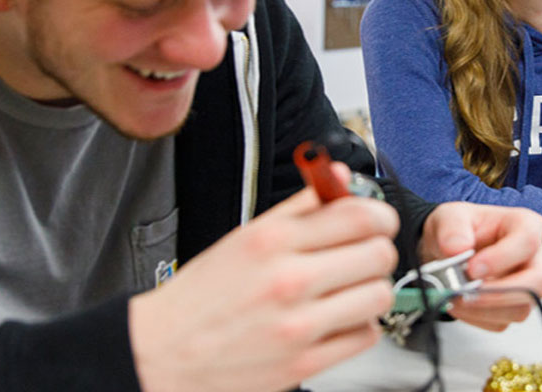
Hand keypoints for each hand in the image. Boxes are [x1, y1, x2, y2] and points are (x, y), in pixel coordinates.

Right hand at [129, 162, 398, 391]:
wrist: (162, 353)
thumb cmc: (201, 298)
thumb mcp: (245, 237)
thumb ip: (300, 206)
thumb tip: (341, 176)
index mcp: (272, 241)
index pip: (359, 215)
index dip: (380, 214)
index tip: (377, 219)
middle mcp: (288, 280)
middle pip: (378, 254)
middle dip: (377, 250)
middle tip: (363, 254)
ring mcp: (298, 325)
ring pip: (379, 295)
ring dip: (371, 289)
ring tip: (350, 289)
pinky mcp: (304, 363)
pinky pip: (365, 336)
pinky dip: (359, 326)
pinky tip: (338, 319)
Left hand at [416, 202, 541, 331]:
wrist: (447, 249)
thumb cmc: (459, 229)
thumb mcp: (449, 217)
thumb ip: (452, 229)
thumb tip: (456, 249)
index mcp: (525, 226)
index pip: (527, 241)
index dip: (503, 257)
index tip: (473, 268)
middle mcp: (533, 259)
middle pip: (536, 283)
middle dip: (499, 293)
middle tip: (466, 293)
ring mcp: (526, 286)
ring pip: (520, 309)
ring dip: (483, 309)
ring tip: (454, 298)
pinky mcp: (512, 308)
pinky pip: (501, 322)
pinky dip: (476, 317)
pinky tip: (459, 304)